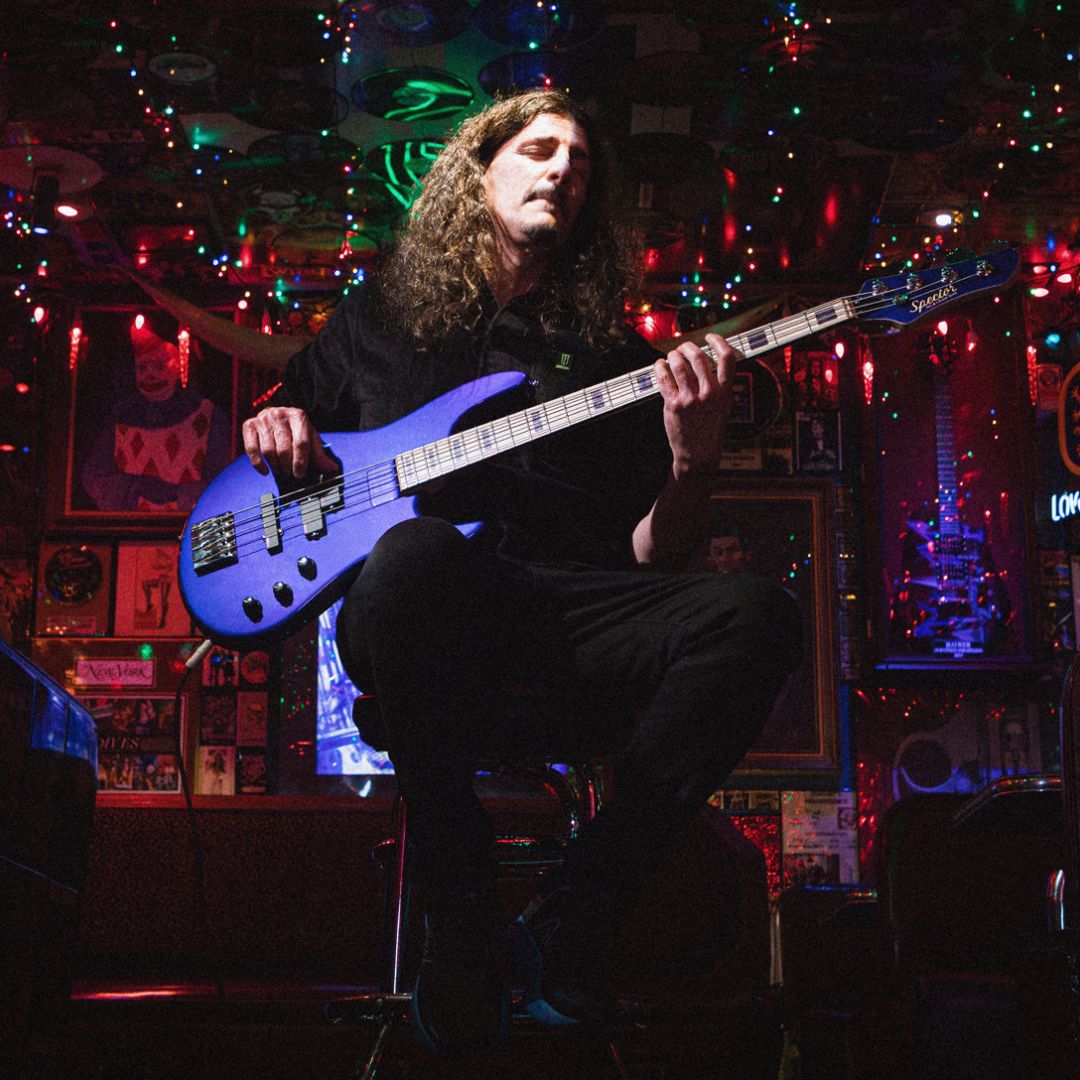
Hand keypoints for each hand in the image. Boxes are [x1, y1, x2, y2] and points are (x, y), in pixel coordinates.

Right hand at [241, 406, 338, 477]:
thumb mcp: (311, 439)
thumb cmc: (296, 430)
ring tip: (281, 471)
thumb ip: (319, 454)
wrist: (279, 416)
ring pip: (268, 450)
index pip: (301, 443)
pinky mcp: (249, 425)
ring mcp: (263, 419)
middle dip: (288, 466)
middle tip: (291, 474)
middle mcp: (279, 414)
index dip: (301, 462)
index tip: (300, 474)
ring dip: (275, 466)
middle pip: (284, 448)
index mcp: (298, 416)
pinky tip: (265, 471)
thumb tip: (332, 468)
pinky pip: (251, 448)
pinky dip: (257, 463)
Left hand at [654, 332, 735, 480]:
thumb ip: (722, 386)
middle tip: (684, 348)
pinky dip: (660, 367)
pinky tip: (660, 365)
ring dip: (673, 355)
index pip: (727, 358)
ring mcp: (690, 399)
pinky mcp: (673, 405)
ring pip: (679, 364)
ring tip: (672, 356)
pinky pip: (664, 378)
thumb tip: (716, 363)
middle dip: (689, 347)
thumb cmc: (711, 429)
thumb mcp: (724, 407)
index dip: (718, 341)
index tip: (710, 337)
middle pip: (698, 357)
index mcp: (725, 392)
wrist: (698, 453)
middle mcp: (708, 393)